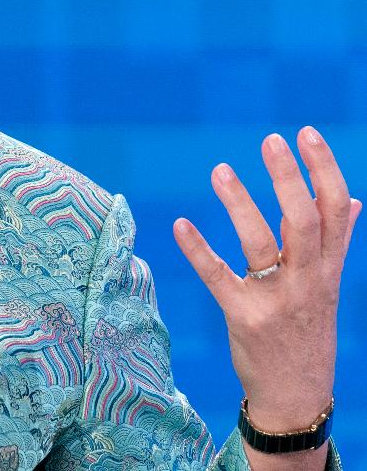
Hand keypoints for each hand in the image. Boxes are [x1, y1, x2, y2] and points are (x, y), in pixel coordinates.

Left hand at [173, 127, 359, 440]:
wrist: (298, 396)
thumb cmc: (308, 331)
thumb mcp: (329, 286)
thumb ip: (338, 243)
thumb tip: (354, 201)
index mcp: (329, 269)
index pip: (336, 210)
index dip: (324, 170)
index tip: (305, 134)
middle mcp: (308, 281)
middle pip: (305, 221)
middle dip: (289, 178)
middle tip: (270, 140)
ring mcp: (277, 299)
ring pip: (262, 244)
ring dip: (241, 204)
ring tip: (220, 169)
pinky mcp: (244, 317)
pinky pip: (219, 278)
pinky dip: (199, 250)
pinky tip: (180, 224)